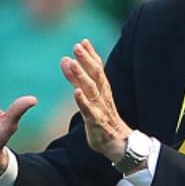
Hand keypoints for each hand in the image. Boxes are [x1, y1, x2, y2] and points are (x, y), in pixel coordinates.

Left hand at [61, 39, 129, 160]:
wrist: (118, 144)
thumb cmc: (103, 119)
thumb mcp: (88, 96)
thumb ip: (75, 78)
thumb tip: (65, 60)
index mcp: (102, 89)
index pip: (98, 68)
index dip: (91, 55)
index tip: (83, 41)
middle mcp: (103, 96)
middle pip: (96, 75)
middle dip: (86, 60)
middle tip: (77, 46)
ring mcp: (101, 108)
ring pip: (91, 90)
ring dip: (82, 75)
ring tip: (73, 63)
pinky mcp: (97, 122)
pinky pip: (89, 110)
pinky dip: (83, 101)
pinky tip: (75, 92)